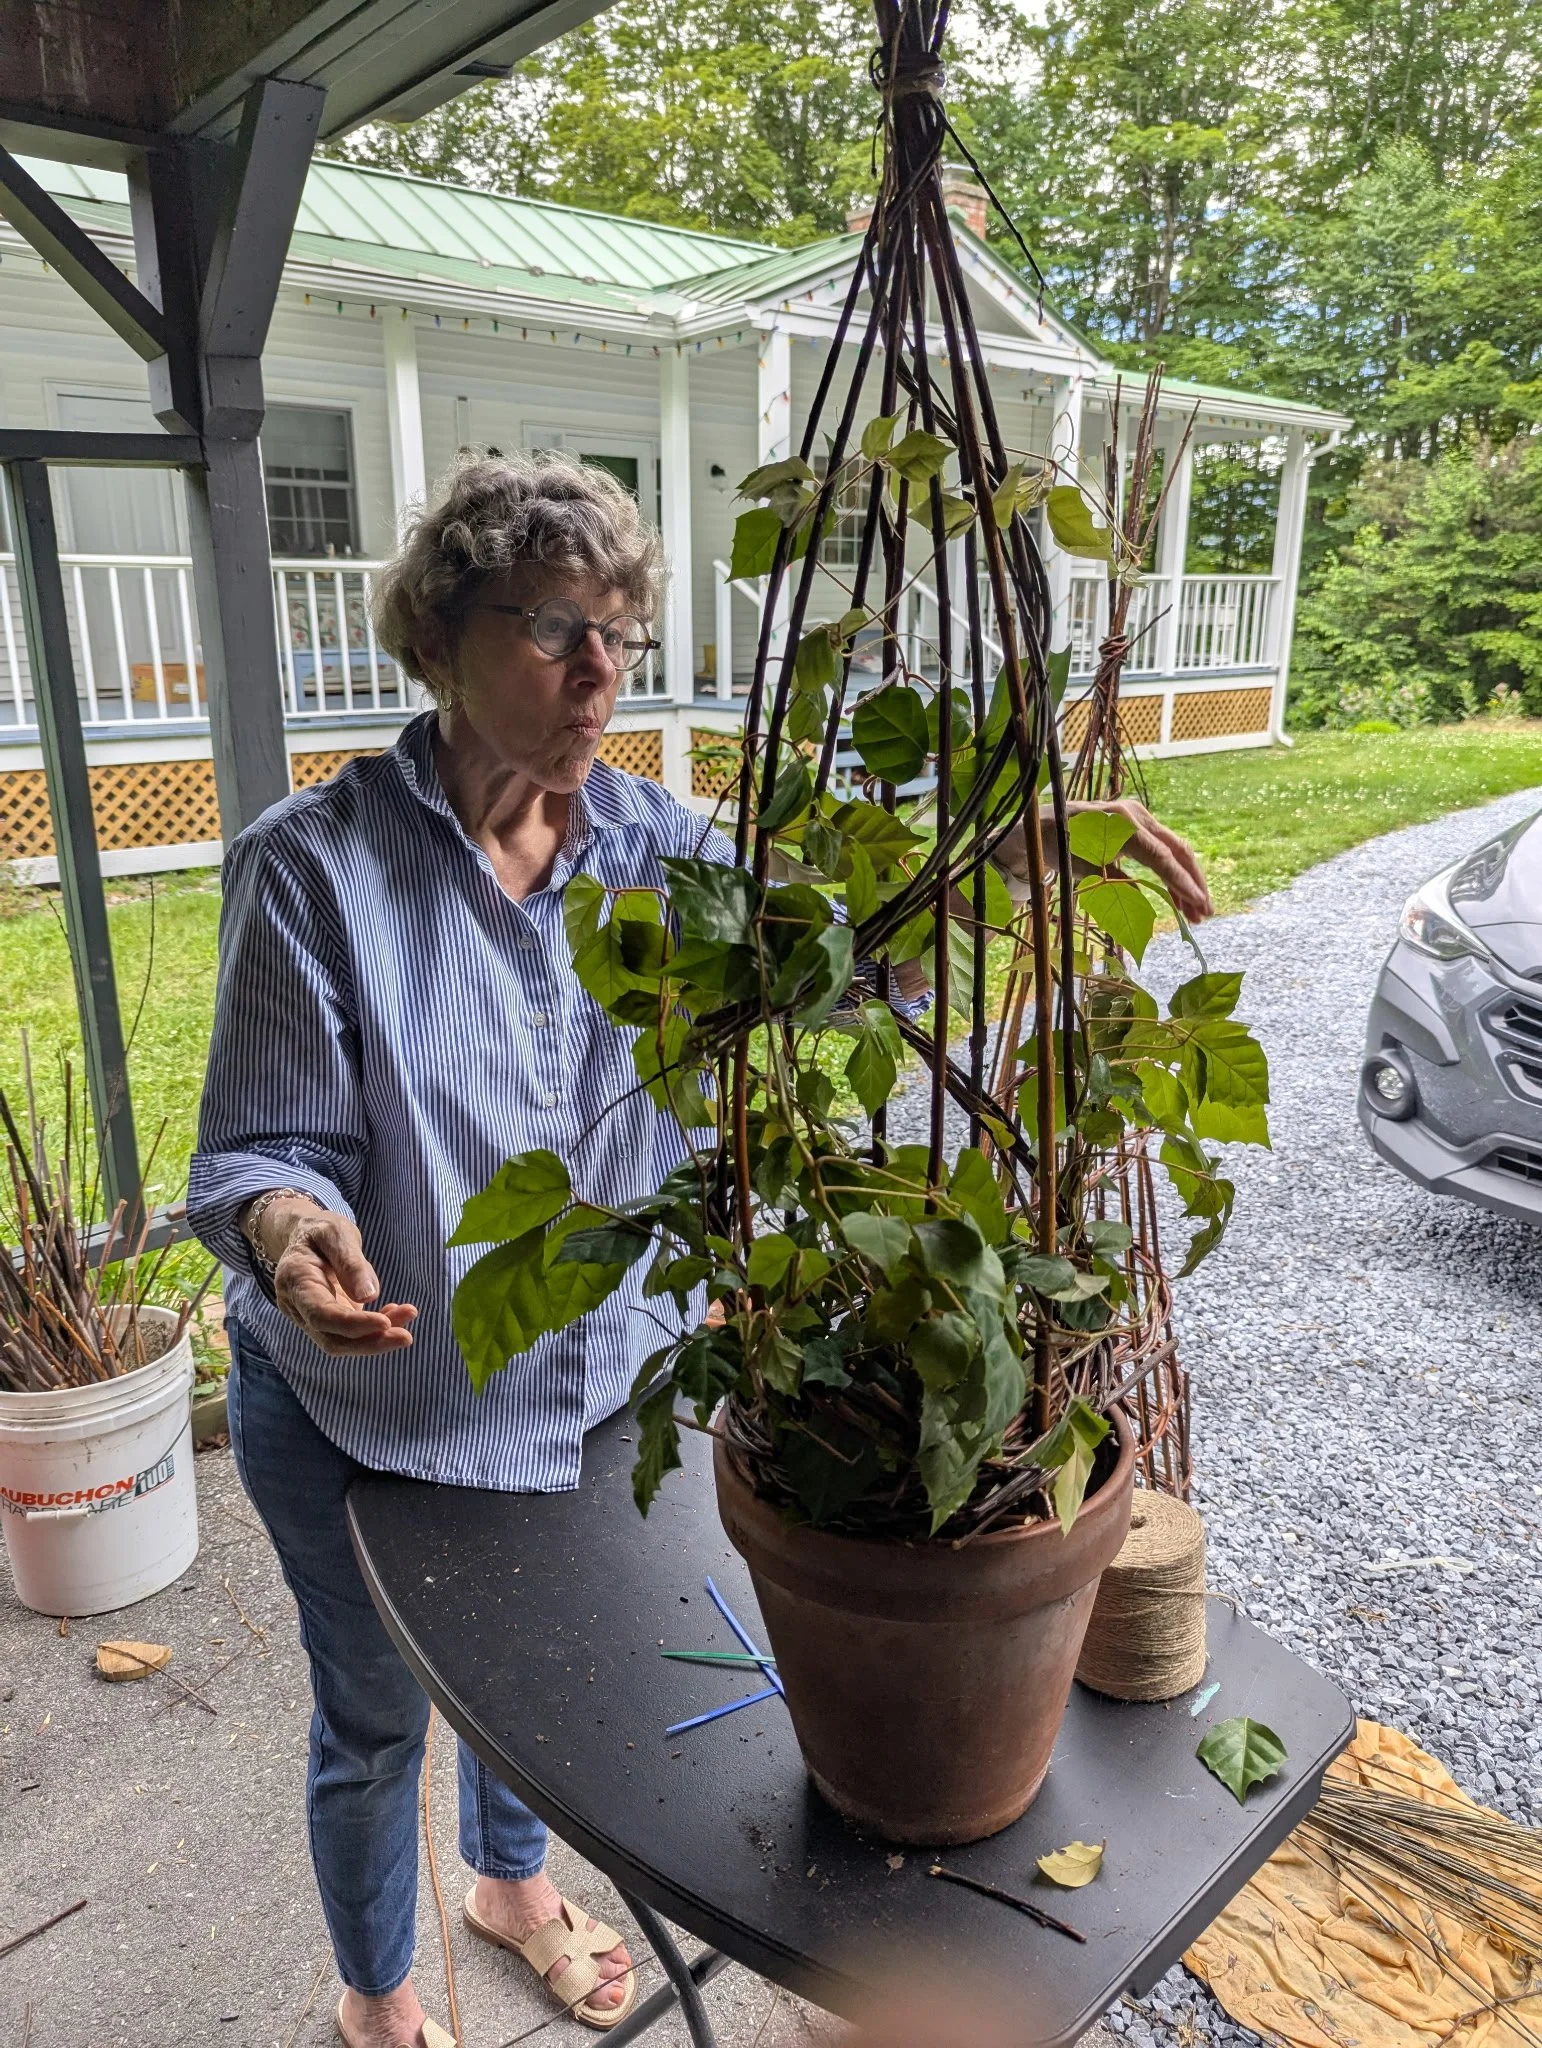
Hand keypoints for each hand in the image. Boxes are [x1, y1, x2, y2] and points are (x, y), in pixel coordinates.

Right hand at [248, 1196, 417, 1355]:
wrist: (306, 1234)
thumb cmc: (321, 1230)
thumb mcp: (336, 1233)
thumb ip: (350, 1263)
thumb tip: (369, 1296)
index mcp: (295, 1281)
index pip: (321, 1314)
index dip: (353, 1324)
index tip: (384, 1322)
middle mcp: (298, 1306)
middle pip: (331, 1338)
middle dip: (369, 1342)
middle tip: (405, 1336)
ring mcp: (311, 1317)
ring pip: (342, 1341)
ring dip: (377, 1338)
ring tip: (408, 1316)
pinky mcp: (329, 1320)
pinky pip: (351, 1334)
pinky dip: (375, 1329)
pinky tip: (395, 1314)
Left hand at [990, 798, 1212, 925]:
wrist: (1043, 827)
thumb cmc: (1059, 849)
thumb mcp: (1085, 871)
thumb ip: (1118, 884)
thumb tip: (1149, 904)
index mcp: (1123, 826)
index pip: (1163, 858)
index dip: (1183, 884)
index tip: (1199, 904)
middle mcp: (1136, 815)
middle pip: (1177, 851)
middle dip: (1193, 883)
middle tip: (1206, 913)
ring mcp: (1139, 816)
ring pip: (1174, 850)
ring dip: (1186, 881)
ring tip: (1196, 914)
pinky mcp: (1138, 823)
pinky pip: (1162, 848)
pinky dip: (1172, 873)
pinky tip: (1178, 898)